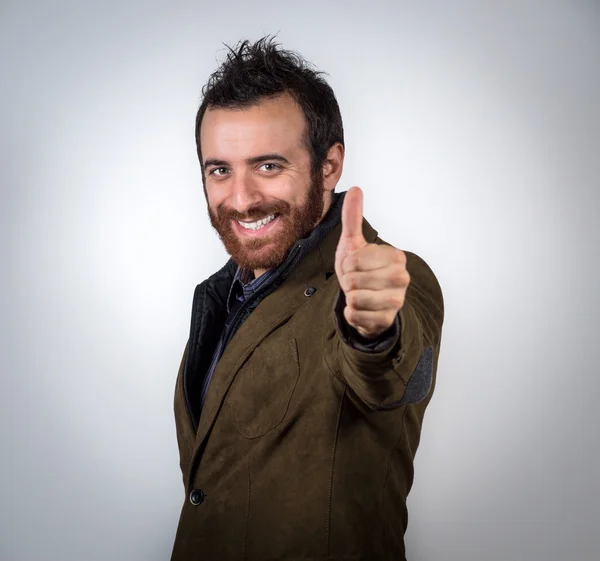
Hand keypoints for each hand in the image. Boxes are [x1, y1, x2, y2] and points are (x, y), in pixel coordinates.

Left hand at [334, 187, 409, 338]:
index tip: (356, 266)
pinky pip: (355, 315)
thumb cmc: (360, 271)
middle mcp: (402, 278)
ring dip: (349, 298)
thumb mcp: (353, 244)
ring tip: (359, 295)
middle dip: (348, 282)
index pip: (354, 260)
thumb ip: (353, 218)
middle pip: (354, 280)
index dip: (347, 265)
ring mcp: (397, 301)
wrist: (365, 302)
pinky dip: (351, 314)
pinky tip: (361, 310)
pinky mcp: (387, 320)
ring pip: (354, 298)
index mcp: (396, 256)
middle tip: (357, 282)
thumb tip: (356, 188)